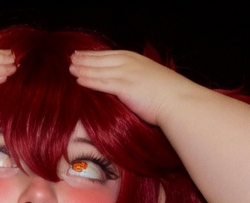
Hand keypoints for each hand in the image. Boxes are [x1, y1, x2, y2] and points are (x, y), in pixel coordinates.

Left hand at [69, 50, 196, 126]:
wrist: (179, 101)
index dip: (97, 54)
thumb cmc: (171, 96)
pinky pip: (102, 82)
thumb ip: (142, 81)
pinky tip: (78, 81)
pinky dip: (89, 80)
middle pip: (103, 59)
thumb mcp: (155, 82)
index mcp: (138, 60)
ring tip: (70, 68)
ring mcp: (127, 73)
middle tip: (72, 58)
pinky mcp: (124, 86)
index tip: (86, 54)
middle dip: (86, 58)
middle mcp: (131, 63)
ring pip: (99, 69)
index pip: (113, 55)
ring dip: (83, 68)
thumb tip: (137, 87)